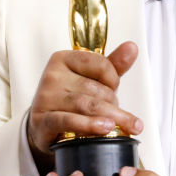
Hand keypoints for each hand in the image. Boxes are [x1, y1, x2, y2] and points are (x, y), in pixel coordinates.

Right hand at [27, 42, 142, 159]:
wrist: (46, 127)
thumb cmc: (72, 100)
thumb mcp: (93, 80)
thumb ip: (113, 65)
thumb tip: (131, 47)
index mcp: (64, 59)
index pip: (100, 64)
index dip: (113, 79)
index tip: (114, 89)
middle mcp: (53, 76)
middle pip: (94, 88)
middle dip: (112, 103)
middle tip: (118, 115)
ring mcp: (46, 98)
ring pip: (85, 105)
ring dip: (108, 116)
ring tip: (120, 125)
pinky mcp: (43, 121)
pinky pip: (68, 121)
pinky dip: (89, 125)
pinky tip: (105, 128)